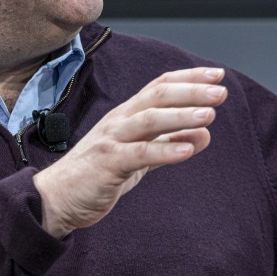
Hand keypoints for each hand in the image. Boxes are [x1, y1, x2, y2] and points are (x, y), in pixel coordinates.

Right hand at [32, 67, 227, 237]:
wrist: (55, 199)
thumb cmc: (98, 175)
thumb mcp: (140, 157)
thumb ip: (169, 144)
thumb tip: (205, 133)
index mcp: (127, 115)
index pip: (160, 86)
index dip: (189, 79)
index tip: (217, 76)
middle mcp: (119, 121)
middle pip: (157, 96)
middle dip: (190, 91)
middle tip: (220, 92)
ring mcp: (111, 140)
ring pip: (148, 120)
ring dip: (181, 115)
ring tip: (209, 115)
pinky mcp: (106, 164)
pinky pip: (139, 154)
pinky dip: (165, 151)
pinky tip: (188, 150)